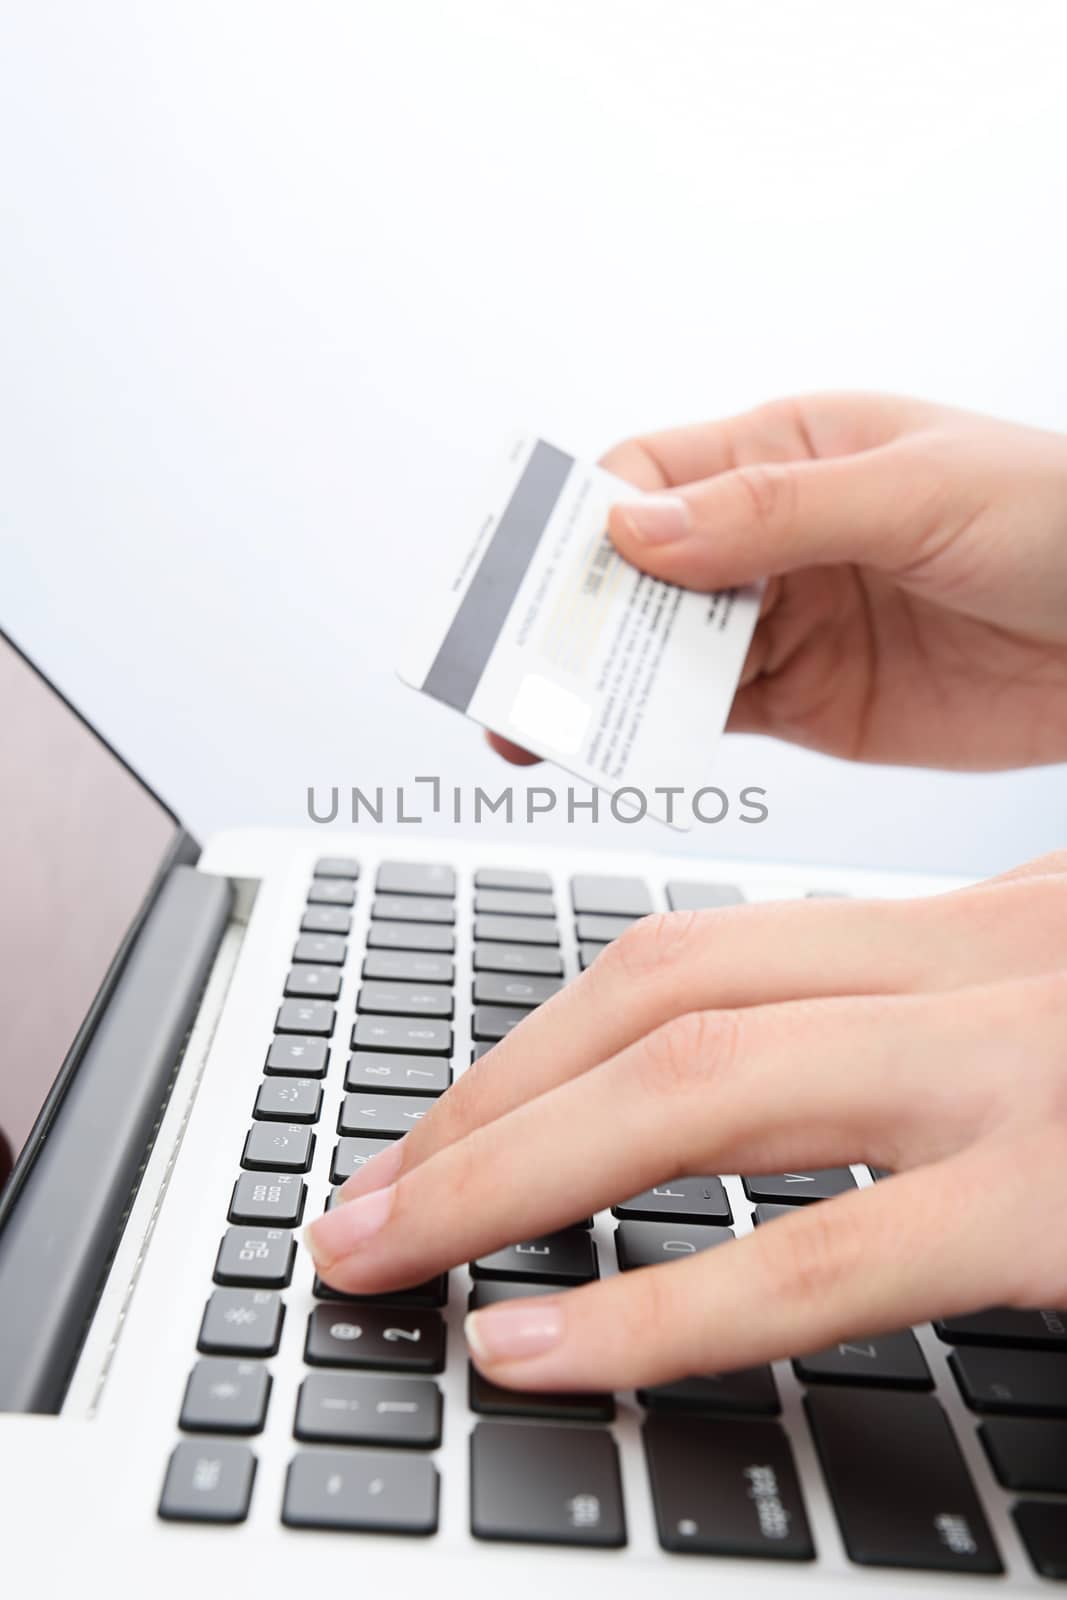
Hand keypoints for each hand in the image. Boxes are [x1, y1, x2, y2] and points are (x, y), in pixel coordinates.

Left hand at [305, 852, 1066, 1392]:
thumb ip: (935, 1018)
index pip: (694, 952)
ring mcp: (1015, 1070)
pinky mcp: (1056, 1200)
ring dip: (506, 1172)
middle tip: (363, 1200)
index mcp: (964, 925)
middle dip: (481, 1106)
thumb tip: (787, 1070)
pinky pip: (821, 1257)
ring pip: (699, 1086)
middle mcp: (977, 965)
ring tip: (390, 1253)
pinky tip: (540, 1349)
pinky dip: (656, 1310)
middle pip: (660, 1000)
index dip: (535, 1042)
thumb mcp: (1058, 1002)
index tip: (440, 1127)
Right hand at [490, 395, 1066, 769]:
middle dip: (568, 614)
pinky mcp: (806, 700)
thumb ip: (775, 514)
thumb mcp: (917, 493)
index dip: (581, 523)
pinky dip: (653, 730)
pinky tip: (614, 744)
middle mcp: (771, 535)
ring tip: (536, 720)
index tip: (535, 580)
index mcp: (788, 451)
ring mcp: (785, 621)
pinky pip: (707, 713)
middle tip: (510, 667)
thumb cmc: (1063, 519)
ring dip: (596, 680)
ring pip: (656, 648)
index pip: (647, 473)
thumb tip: (636, 528)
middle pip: (634, 570)